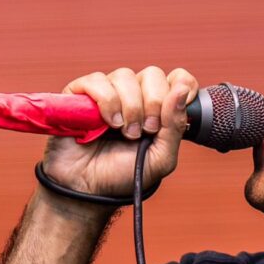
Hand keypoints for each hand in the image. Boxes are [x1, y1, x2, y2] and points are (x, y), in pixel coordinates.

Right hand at [40, 65, 197, 202]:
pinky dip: (106, 101)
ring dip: (129, 108)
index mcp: (156, 109)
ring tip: (123, 132)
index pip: (177, 78)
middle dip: (153, 103)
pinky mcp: (81, 93)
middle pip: (152, 74)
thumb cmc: (122, 176)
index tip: (182, 101)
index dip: (182, 84)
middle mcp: (133, 96)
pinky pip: (98, 80)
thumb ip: (175, 126)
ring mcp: (107, 92)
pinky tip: (106, 124)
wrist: (87, 189)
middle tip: (145, 130)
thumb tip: (181, 89)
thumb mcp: (160, 158)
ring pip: (125, 76)